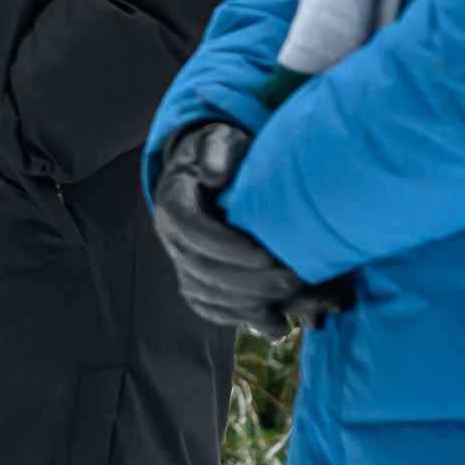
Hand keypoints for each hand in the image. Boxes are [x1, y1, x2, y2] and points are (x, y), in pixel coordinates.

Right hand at [151, 121, 354, 338]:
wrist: (213, 170)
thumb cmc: (222, 153)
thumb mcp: (220, 140)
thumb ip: (218, 152)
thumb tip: (214, 173)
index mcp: (173, 204)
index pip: (193, 231)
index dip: (227, 248)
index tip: (266, 255)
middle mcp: (172, 239)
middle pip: (202, 270)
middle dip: (248, 281)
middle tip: (292, 282)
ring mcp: (183, 263)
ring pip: (207, 296)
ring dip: (249, 306)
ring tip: (290, 306)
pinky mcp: (198, 281)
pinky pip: (212, 309)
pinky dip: (242, 319)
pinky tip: (275, 324)